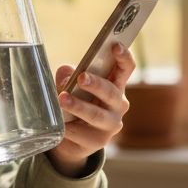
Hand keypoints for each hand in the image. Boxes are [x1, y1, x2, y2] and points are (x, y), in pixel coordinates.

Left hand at [47, 43, 135, 176]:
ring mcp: (111, 124)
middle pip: (112, 92)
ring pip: (97, 115)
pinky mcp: (98, 141)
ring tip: (63, 99)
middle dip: (96, 84)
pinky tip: (60, 125)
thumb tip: (66, 73)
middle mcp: (118, 104)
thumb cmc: (74, 103)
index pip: (126, 68)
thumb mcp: (69, 86)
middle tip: (81, 77)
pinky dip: (69, 127)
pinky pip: (83, 133)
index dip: (123, 56)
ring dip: (79, 106)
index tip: (115, 45)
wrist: (70, 139)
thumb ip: (68, 76)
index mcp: (114, 85)